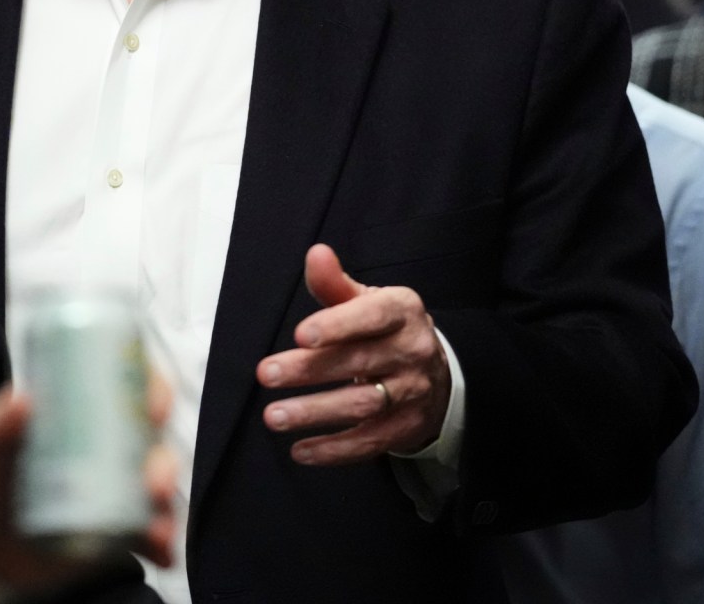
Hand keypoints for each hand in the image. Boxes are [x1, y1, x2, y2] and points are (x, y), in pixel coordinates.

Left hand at [0, 373, 177, 590]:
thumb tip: (21, 400)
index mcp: (85, 412)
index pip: (132, 386)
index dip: (154, 391)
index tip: (155, 405)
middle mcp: (111, 447)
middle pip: (154, 444)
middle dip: (165, 460)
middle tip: (154, 480)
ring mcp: (118, 489)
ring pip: (157, 489)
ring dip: (167, 504)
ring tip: (157, 526)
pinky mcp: (120, 530)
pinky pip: (149, 534)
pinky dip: (160, 543)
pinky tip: (160, 553)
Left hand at [256, 243, 450, 464]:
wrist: (436, 373)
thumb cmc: (386, 330)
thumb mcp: (368, 301)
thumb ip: (335, 284)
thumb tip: (316, 254)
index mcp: (403, 311)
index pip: (372, 316)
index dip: (337, 325)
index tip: (299, 335)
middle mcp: (412, 350)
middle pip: (358, 362)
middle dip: (309, 370)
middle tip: (266, 374)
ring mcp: (411, 392)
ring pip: (362, 405)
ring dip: (315, 412)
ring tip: (274, 416)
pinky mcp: (406, 427)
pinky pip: (369, 442)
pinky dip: (334, 449)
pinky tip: (300, 450)